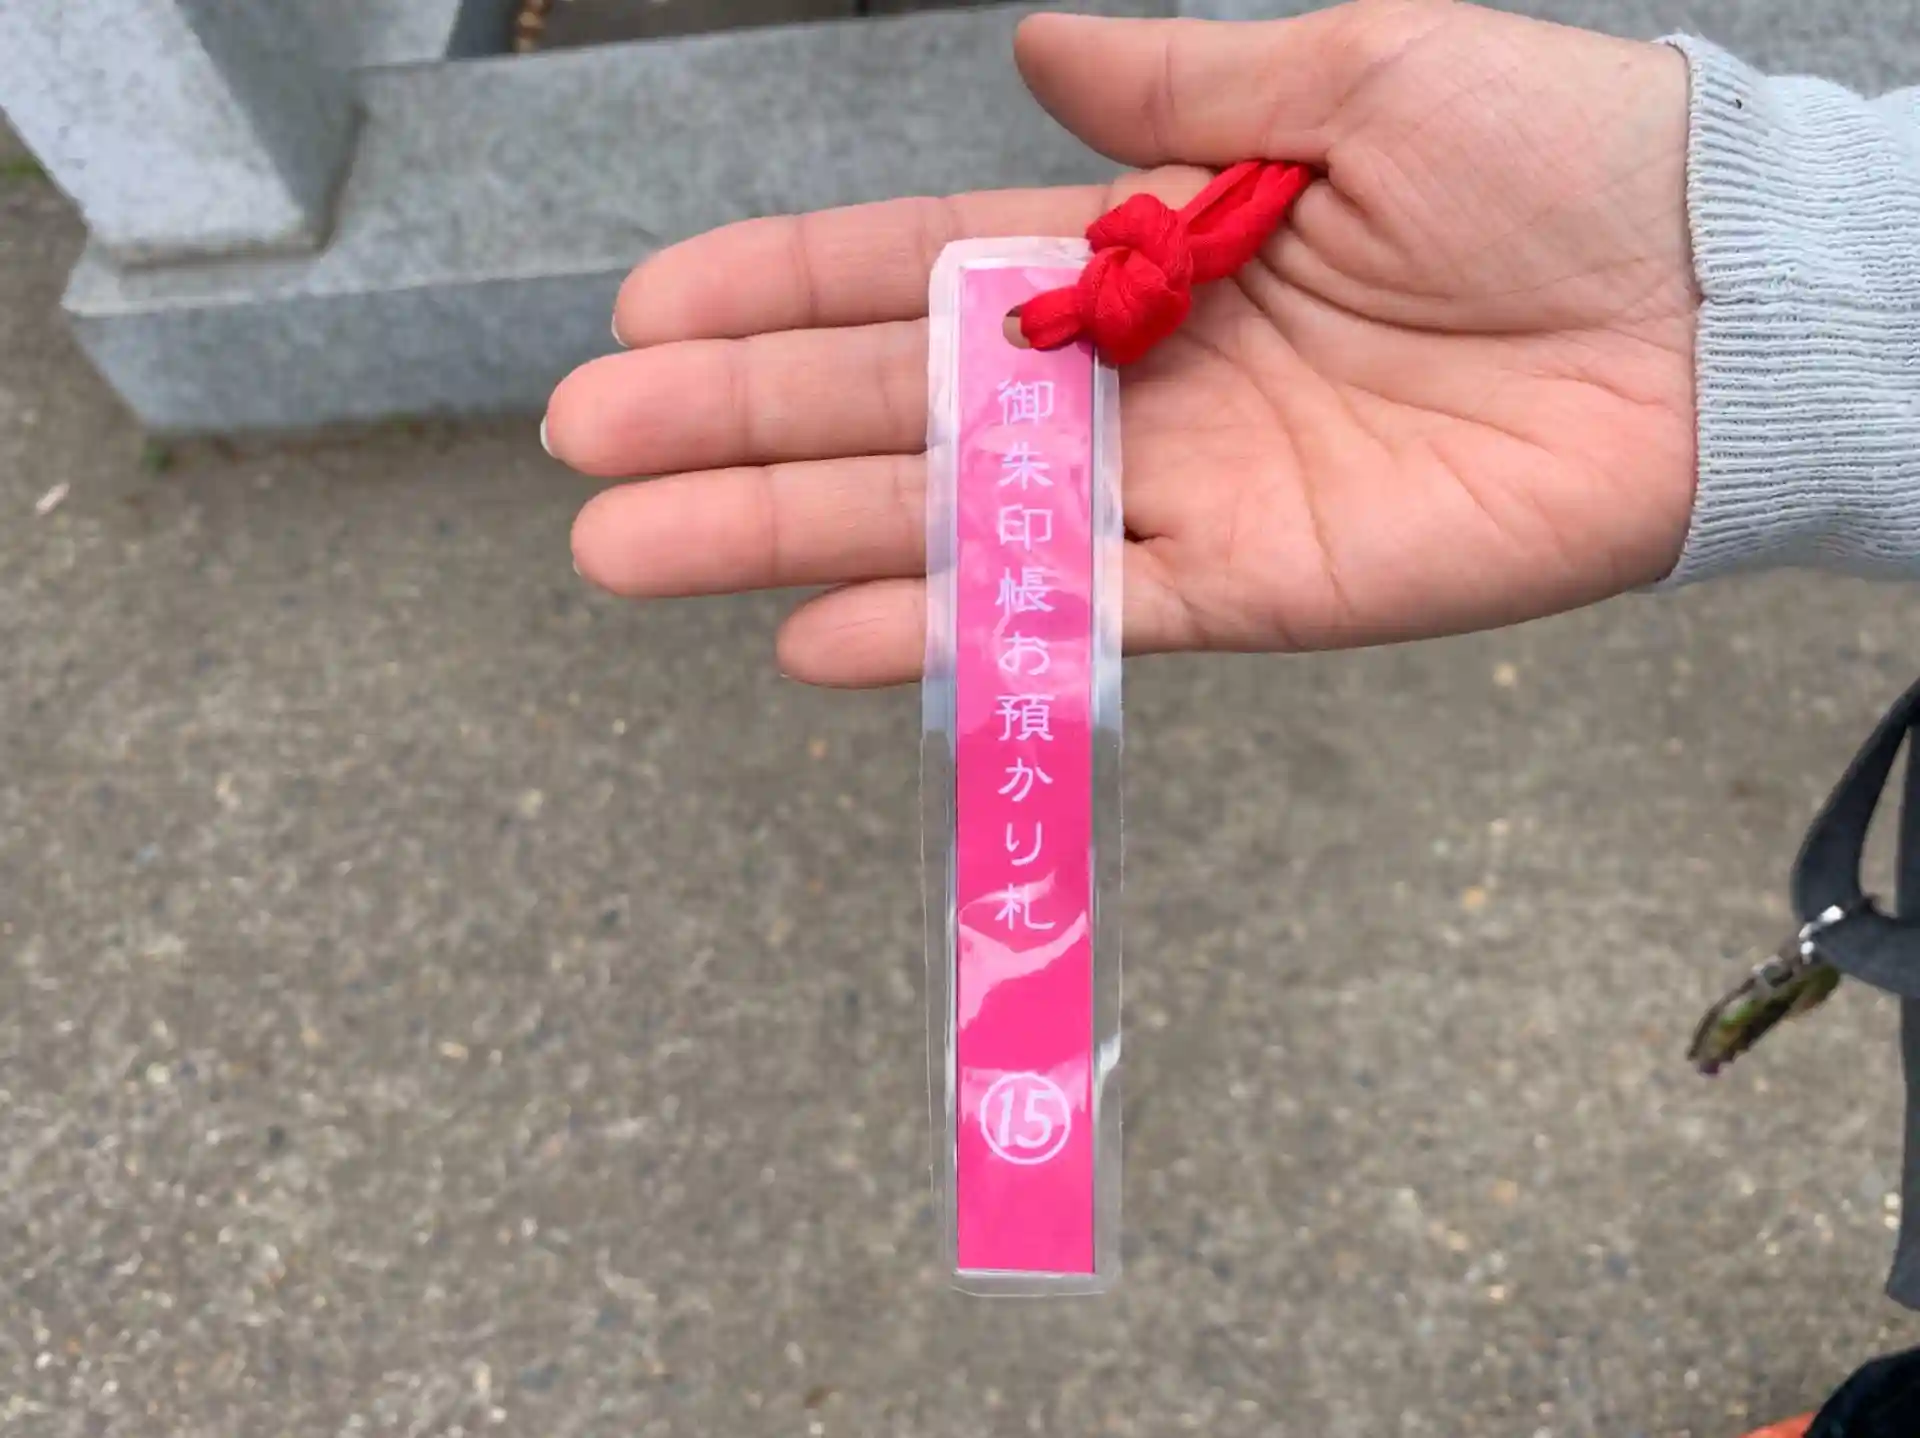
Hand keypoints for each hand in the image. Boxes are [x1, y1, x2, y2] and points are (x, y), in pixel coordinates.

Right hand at [545, 0, 1696, 686]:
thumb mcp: (1361, 70)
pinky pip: (1069, 617)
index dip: (783, 288)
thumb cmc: (1570, 161)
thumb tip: (1035, 54)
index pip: (918, 271)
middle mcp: (1135, 375)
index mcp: (1146, 240)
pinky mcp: (1250, 589)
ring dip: (788, 536)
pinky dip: (948, 632)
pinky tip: (819, 638)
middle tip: (587, 448)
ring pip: (946, 520)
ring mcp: (1180, 490)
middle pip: (895, 406)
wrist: (1724, 312)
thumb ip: (1181, 88)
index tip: (651, 307)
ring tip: (637, 551)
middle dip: (735, 423)